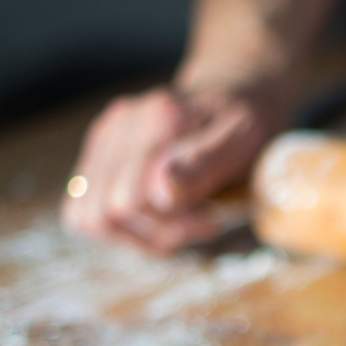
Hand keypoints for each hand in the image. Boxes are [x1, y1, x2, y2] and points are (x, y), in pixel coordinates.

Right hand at [61, 86, 279, 254]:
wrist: (231, 96)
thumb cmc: (244, 125)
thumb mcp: (245, 141)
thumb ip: (205, 163)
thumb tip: (161, 187)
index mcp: (158, 117)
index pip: (129, 198)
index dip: (171, 222)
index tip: (212, 219)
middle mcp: (120, 123)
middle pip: (105, 212)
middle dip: (159, 232)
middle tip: (203, 222)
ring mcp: (102, 139)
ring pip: (89, 216)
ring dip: (141, 236)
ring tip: (183, 225)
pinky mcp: (96, 157)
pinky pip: (86, 211)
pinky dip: (127, 229)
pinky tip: (162, 221)